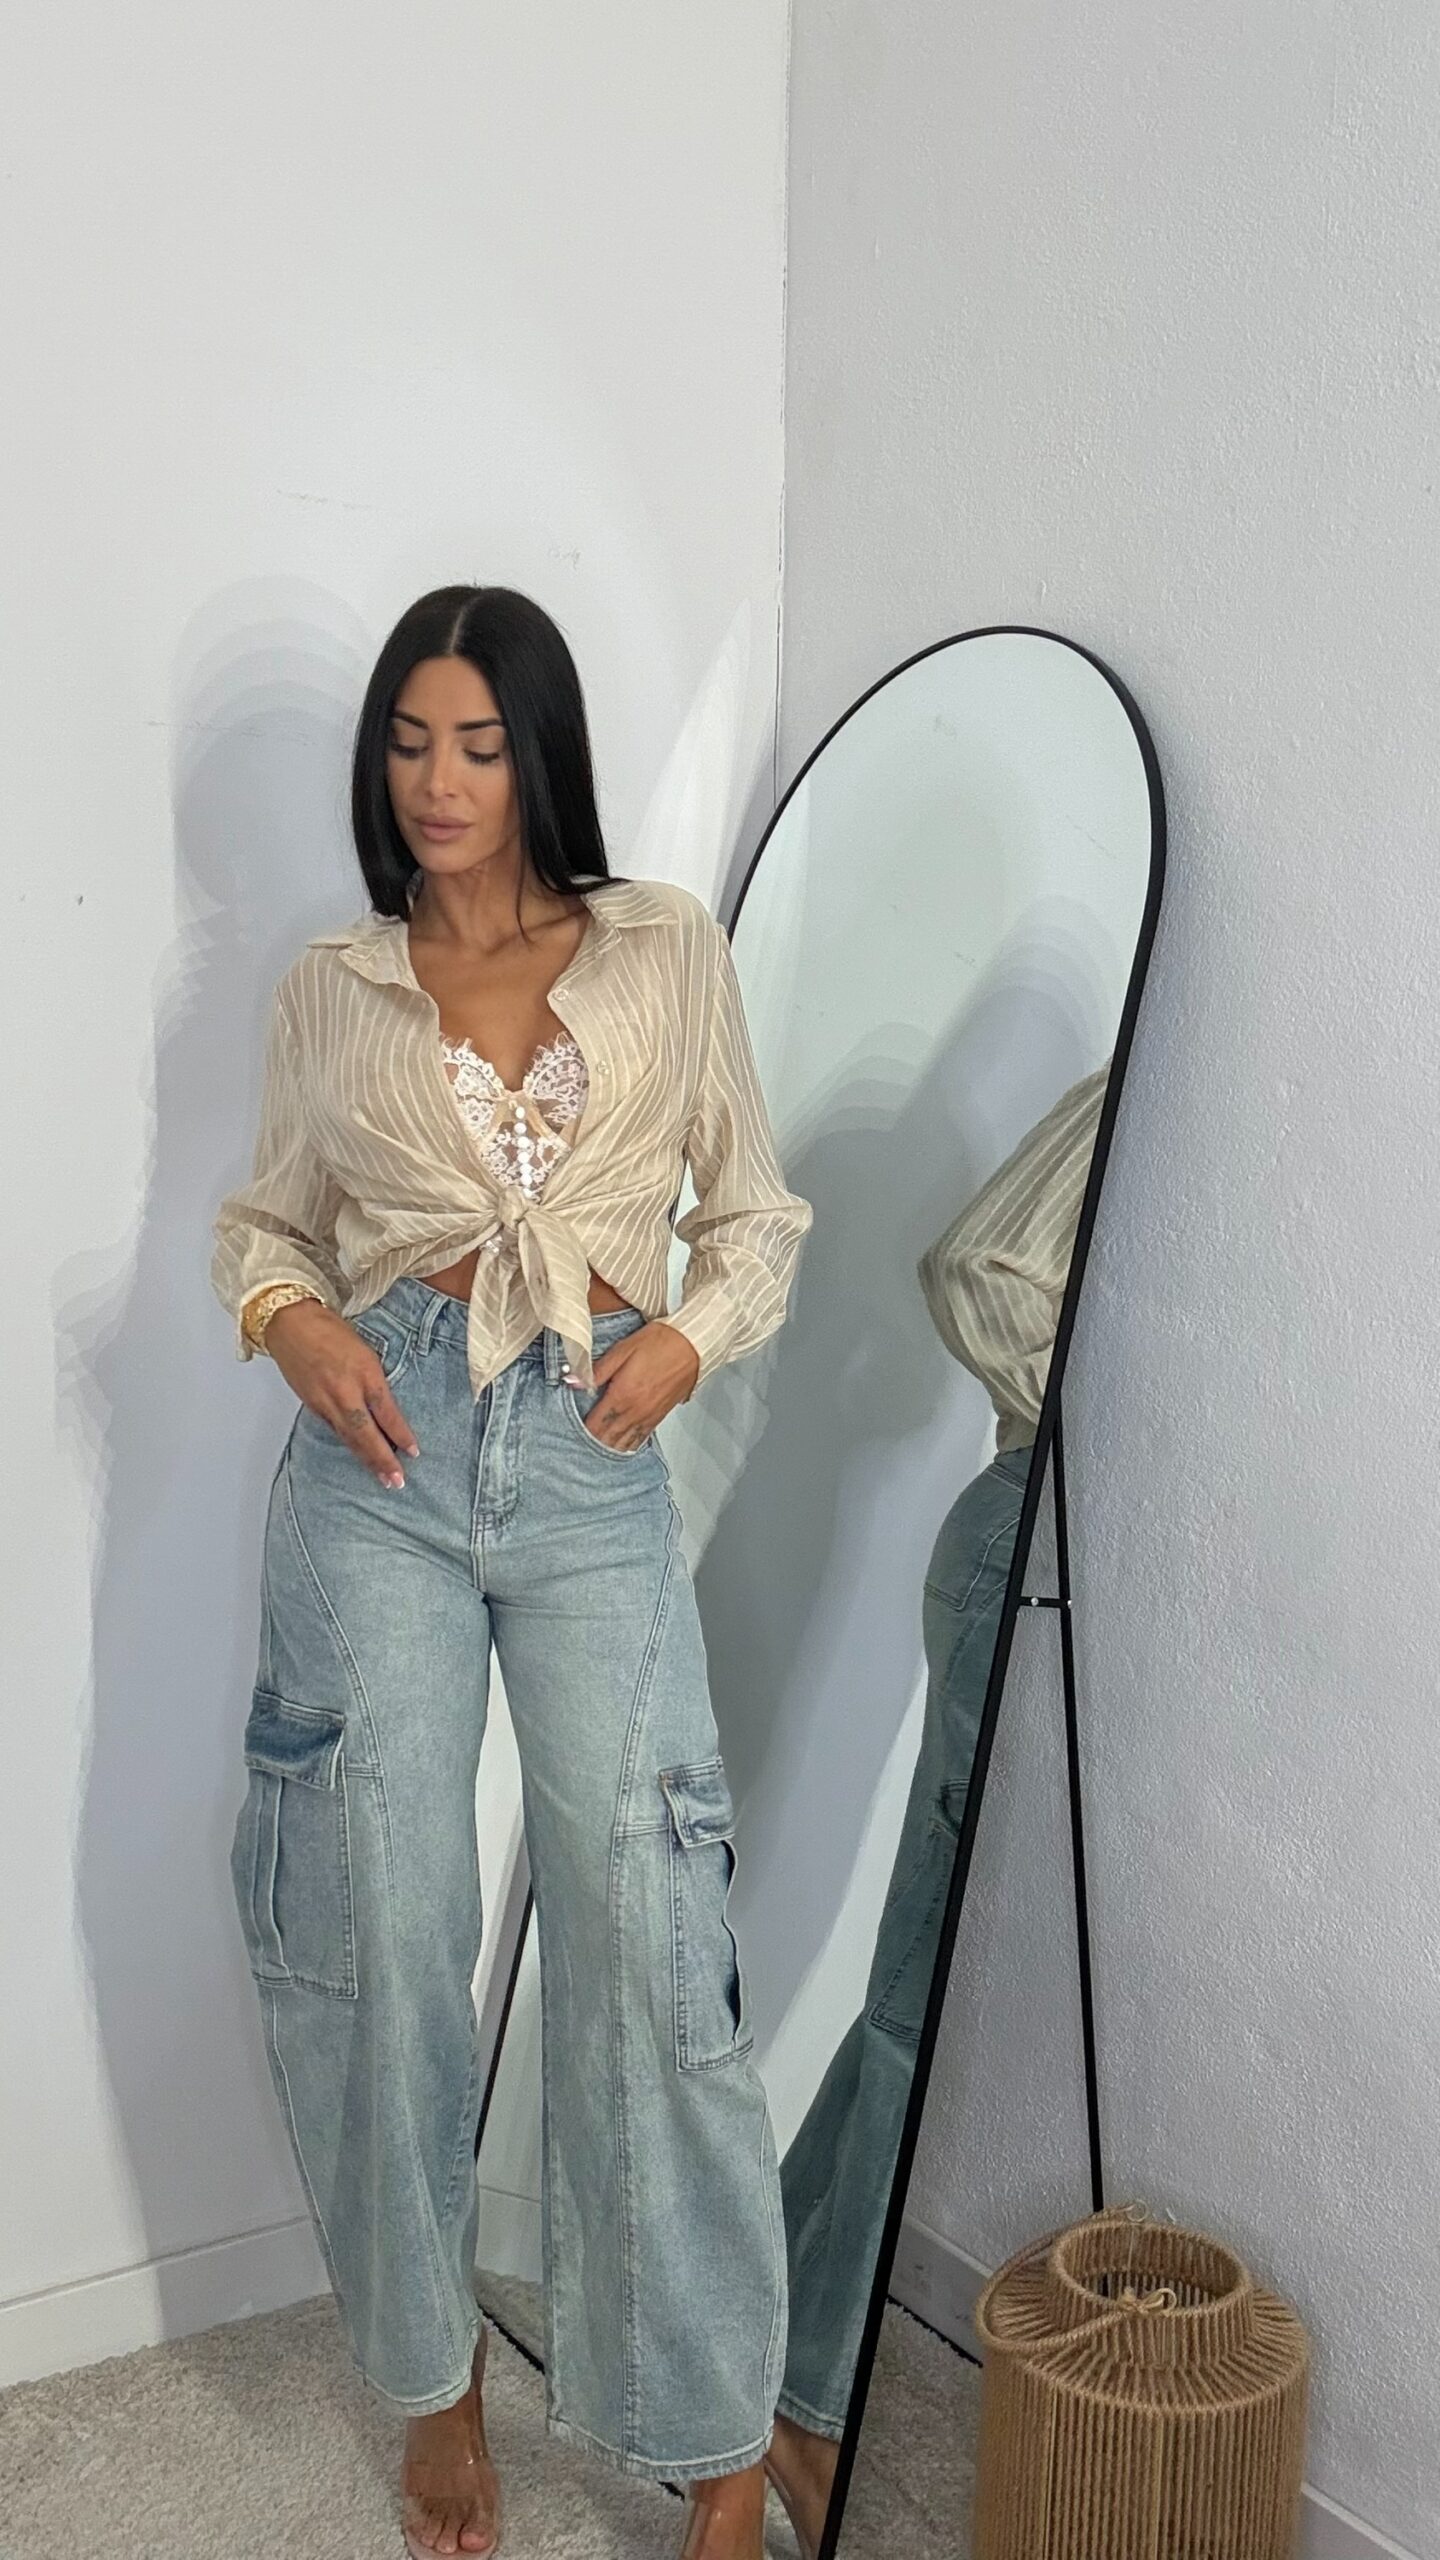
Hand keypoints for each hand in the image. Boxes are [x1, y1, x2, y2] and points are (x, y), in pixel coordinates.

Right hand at [262, 1300, 420, 1487]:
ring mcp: (325, 1401)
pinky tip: (359, 1456)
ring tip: (382, 1478)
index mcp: (364, 1371)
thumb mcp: (365, 1351)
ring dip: (366, 1459)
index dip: (400, 1434)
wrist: (290, 1324)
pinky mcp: (312, 1406)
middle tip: (397, 1480)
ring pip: (349, 1437)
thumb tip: (385, 1410)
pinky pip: (334, 1430)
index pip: (386, 1411)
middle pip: (366, 1432)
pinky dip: (349, 1445)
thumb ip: (375, 1381)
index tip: (413, 1452)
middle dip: (383, 1459)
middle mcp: (344, 1390)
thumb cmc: (330, 1331)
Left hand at [580, 1320, 700, 1449]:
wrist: (693, 1345)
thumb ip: (596, 1370)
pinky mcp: (660, 1415)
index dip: (580, 1431)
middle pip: (608, 1437)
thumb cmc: (660, 1343)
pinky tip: (623, 1446)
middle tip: (579, 1445)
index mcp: (622, 1395)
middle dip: (593, 1443)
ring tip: (596, 1451)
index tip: (570, 1431)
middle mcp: (635, 1411)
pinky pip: (641, 1438)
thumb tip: (573, 1382)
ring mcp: (649, 1416)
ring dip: (610, 1447)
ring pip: (624, 1442)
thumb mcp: (622, 1350)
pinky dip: (629, 1445)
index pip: (595, 1424)